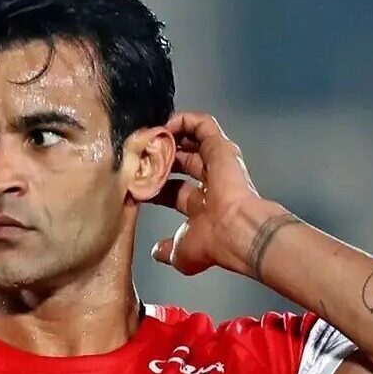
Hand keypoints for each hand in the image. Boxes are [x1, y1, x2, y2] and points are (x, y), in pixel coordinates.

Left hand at [148, 112, 290, 277]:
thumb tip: (158, 252)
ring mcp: (217, 165)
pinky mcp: (221, 147)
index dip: (154, 185)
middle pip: (181, 164)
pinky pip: (203, 125)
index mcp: (202, 208)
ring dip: (170, 137)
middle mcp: (211, 185)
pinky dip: (185, 120)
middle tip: (140, 155)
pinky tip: (166, 123)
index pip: (173, 190)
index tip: (136, 181)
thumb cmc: (213, 243)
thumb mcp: (181, 253)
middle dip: (160, 159)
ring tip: (151, 136)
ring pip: (192, 142)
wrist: (236, 231)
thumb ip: (168, 251)